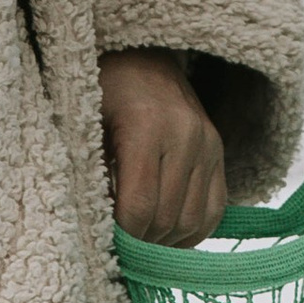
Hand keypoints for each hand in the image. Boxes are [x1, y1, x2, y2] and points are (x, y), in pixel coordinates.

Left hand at [98, 51, 229, 244]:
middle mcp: (186, 135)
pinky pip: (215, 210)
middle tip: (117, 245)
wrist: (140, 57)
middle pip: (166, 218)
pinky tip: (166, 234)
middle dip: (141, 242)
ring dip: (165, 241)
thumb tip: (96, 233)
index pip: (139, 207)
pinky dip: (191, 232)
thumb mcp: (84, 124)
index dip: (121, 236)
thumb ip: (88, 175)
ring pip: (192, 220)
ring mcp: (208, 144)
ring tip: (140, 239)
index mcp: (146, 126)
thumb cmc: (101, 91)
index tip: (104, 240)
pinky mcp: (219, 152)